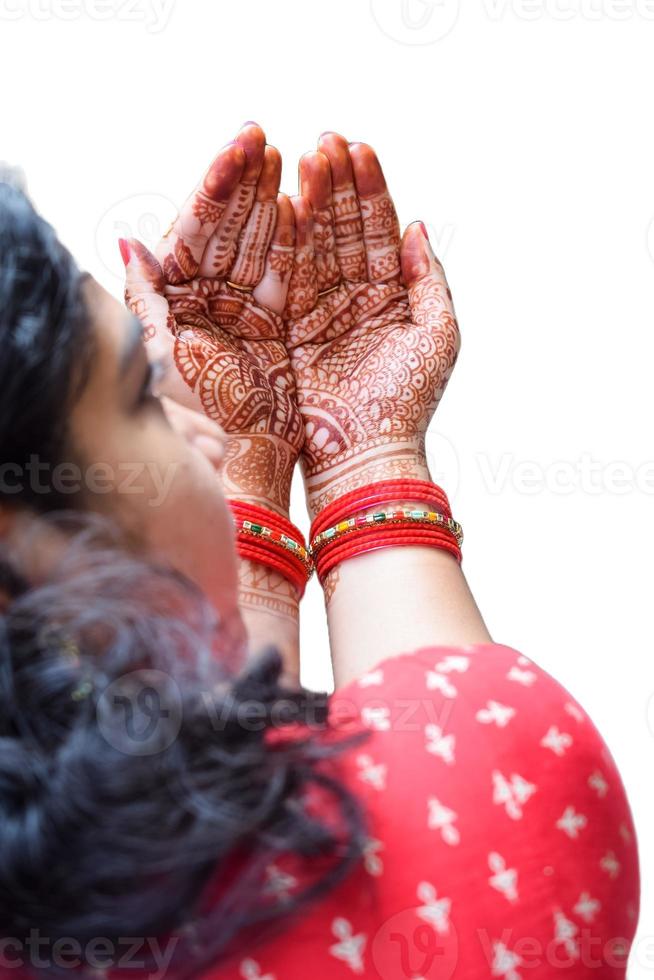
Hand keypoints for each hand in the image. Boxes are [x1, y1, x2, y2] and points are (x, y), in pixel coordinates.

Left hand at [122, 123, 301, 516]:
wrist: (252, 461)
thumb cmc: (204, 412)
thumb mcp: (159, 352)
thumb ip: (143, 297)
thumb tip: (128, 242)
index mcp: (185, 297)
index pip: (202, 224)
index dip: (221, 182)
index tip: (242, 143)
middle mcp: (219, 298)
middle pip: (238, 226)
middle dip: (253, 181)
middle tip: (269, 138)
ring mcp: (255, 310)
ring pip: (270, 243)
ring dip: (283, 200)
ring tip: (302, 157)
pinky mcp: (287, 325)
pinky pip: (296, 276)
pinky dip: (303, 244)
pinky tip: (307, 210)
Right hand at [284, 133, 459, 517]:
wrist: (364, 454)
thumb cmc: (408, 402)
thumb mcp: (438, 334)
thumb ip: (428, 279)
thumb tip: (416, 226)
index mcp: (392, 296)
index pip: (379, 231)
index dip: (372, 190)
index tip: (361, 149)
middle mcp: (354, 298)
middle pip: (344, 230)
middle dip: (337, 185)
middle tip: (326, 140)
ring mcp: (320, 311)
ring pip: (315, 246)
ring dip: (312, 203)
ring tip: (306, 159)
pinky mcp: (290, 329)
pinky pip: (288, 278)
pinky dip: (287, 242)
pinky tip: (284, 204)